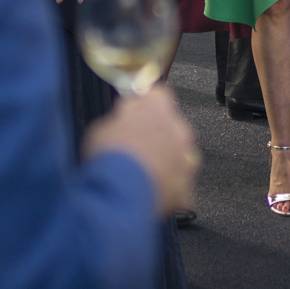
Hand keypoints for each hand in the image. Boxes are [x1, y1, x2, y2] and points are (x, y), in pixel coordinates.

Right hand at [83, 87, 199, 216]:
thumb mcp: (103, 126)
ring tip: (142, 173)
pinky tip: (149, 192)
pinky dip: (167, 188)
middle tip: (137, 147)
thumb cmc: (110, 156)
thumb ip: (121, 119)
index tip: (136, 112)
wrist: (120, 191)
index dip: (145, 106)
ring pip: (179, 156)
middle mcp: (178, 129)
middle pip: (172, 127)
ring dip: (166, 161)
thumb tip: (124, 118)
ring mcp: (185, 159)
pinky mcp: (186, 186)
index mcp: (157, 107)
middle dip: (157, 135)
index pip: (157, 96)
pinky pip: (179, 185)